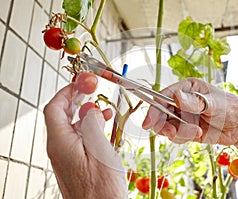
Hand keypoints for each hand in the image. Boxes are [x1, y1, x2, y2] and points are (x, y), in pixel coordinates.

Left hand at [44, 84, 126, 198]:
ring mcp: (67, 155)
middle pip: (62, 115)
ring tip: (104, 108)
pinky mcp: (76, 161)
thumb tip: (91, 109)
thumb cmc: (100, 188)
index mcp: (61, 142)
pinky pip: (80, 138)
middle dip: (77, 99)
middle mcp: (60, 148)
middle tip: (91, 89)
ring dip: (87, 114)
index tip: (79, 82)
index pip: (54, 108)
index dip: (66, 92)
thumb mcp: (99, 149)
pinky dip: (91, 127)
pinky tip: (104, 126)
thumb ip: (93, 124)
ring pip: (73, 126)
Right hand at [142, 78, 237, 144]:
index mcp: (186, 88)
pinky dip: (184, 138)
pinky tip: (199, 134)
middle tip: (173, 132)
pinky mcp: (184, 129)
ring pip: (166, 127)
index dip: (153, 109)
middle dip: (164, 125)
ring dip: (179, 132)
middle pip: (159, 113)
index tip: (148, 123)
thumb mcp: (214, 103)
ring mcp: (181, 116)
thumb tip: (176, 97)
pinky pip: (175, 136)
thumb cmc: (229, 107)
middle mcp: (180, 101)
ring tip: (197, 132)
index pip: (162, 96)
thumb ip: (195, 101)